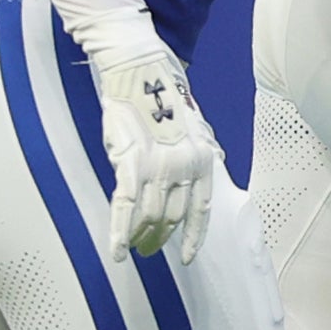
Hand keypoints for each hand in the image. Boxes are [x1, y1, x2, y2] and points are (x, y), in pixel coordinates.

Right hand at [69, 9, 215, 262]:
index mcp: (202, 161)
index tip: (187, 257)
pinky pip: (126, 208)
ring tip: (134, 248)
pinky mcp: (132, 164)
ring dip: (141, 237)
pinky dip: (120, 233)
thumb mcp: (192, 125)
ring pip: (149, 217)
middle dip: (161, 238)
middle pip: (173, 218)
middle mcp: (185, 169)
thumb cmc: (161, 96)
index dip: (193, 236)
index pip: (201, 211)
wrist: (139, 72)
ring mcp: (159, 168)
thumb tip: (213, 158)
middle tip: (150, 250)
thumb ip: (199, 149)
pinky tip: (117, 251)